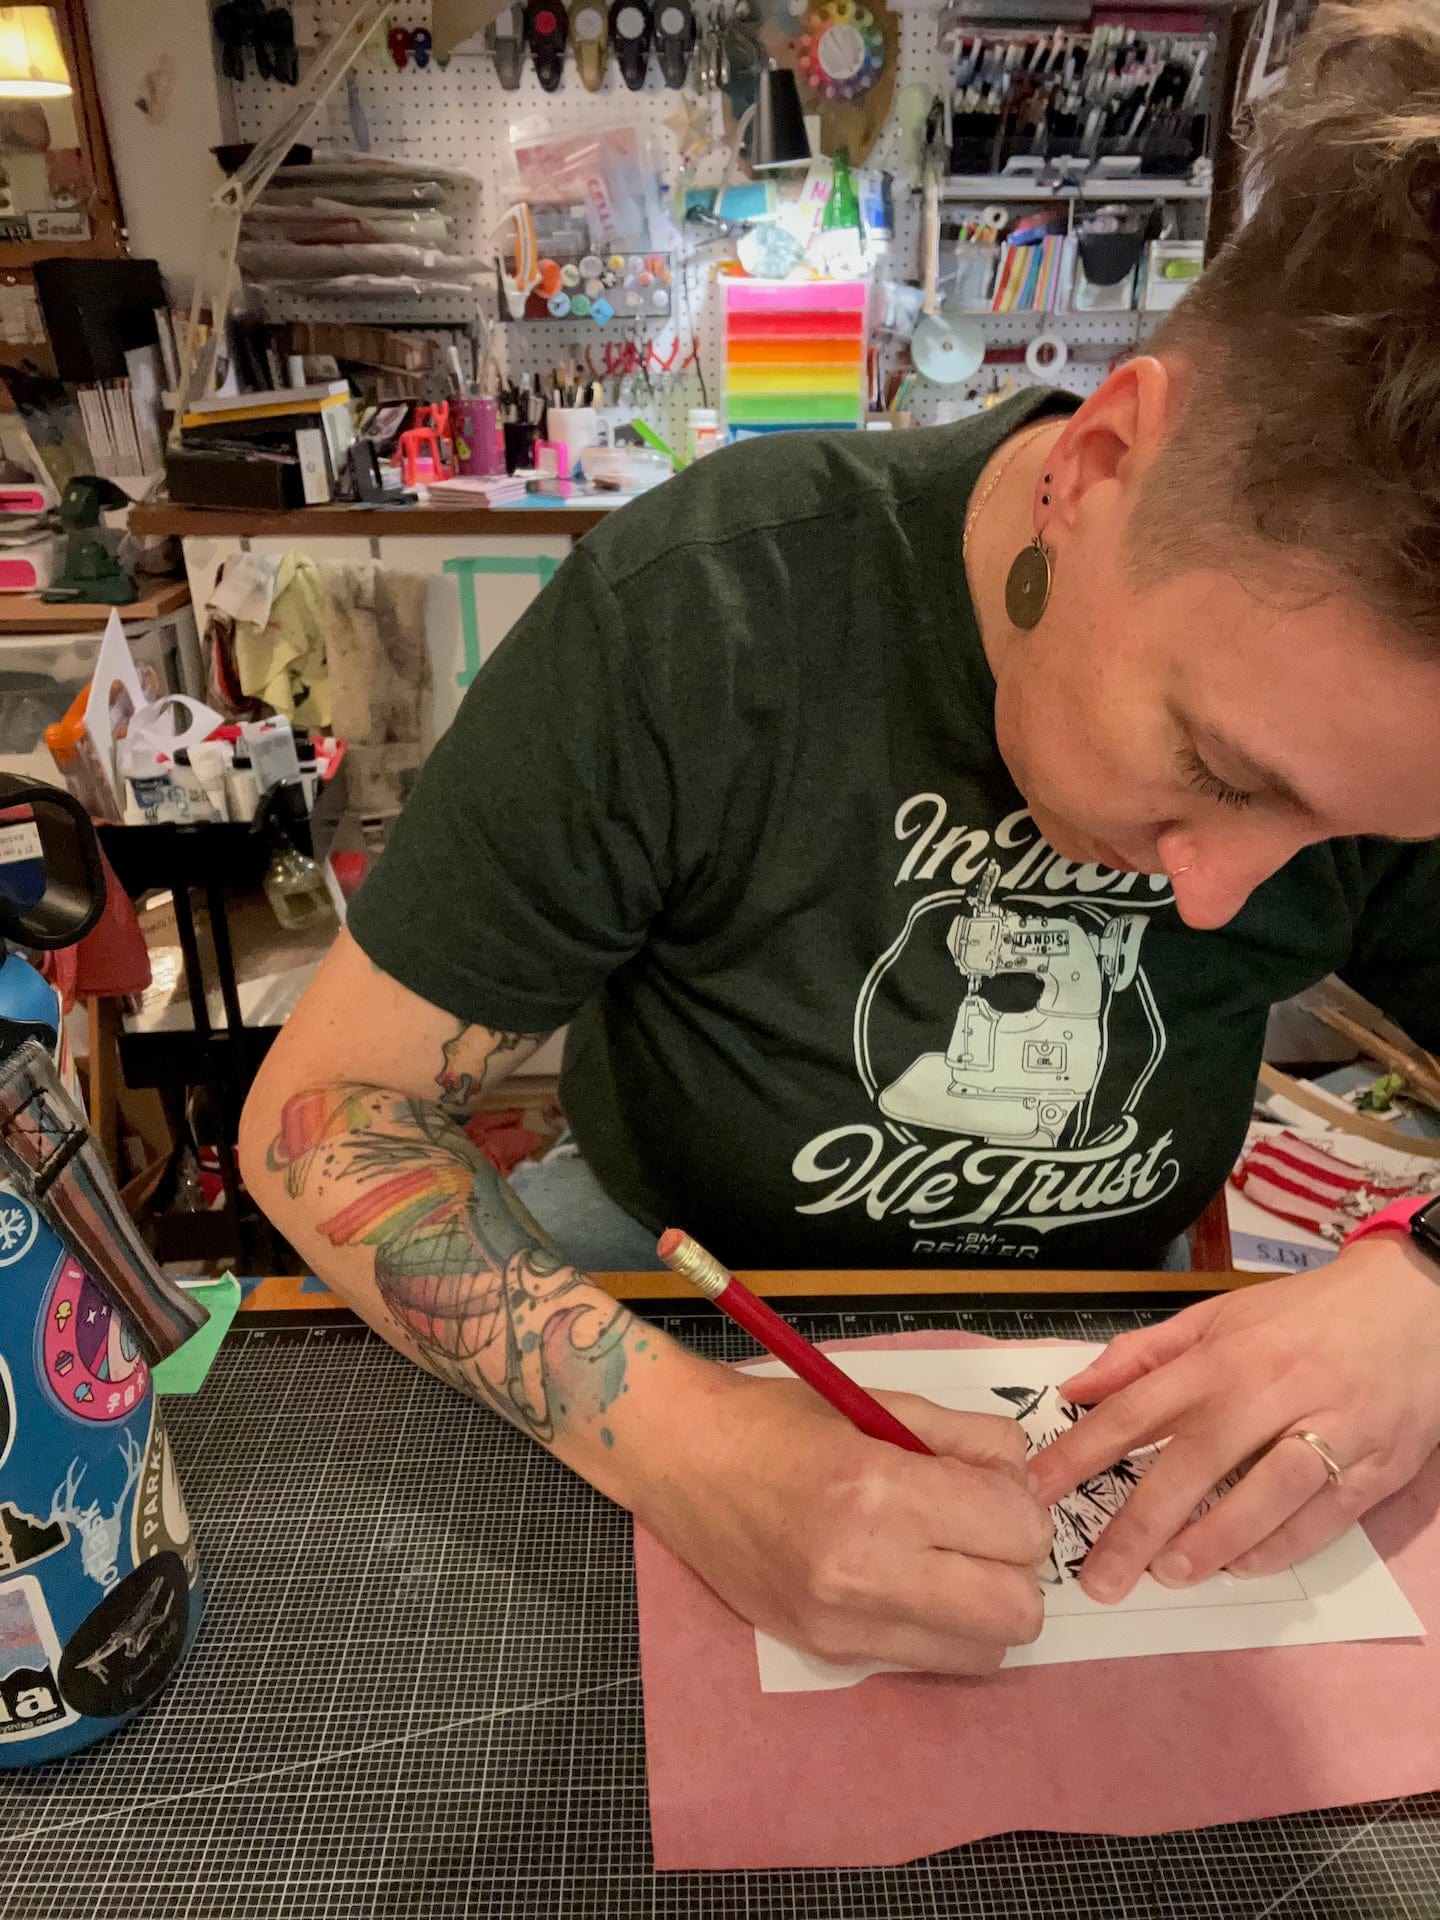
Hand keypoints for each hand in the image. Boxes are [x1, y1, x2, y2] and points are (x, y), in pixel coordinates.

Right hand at [636, 1367, 1052, 1673]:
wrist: (681, 1459)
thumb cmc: (779, 1419)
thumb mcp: (881, 1402)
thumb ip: (967, 1439)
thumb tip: (1027, 1480)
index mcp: (878, 1491)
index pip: (1017, 1530)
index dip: (1019, 1505)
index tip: (989, 1486)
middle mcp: (864, 1571)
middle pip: (1015, 1611)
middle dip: (1014, 1567)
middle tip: (978, 1529)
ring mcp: (843, 1625)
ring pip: (984, 1653)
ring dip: (983, 1606)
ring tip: (943, 1558)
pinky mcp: (828, 1653)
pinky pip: (929, 1657)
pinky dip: (939, 1624)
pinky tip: (902, 1578)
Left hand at [1028, 1236, 1439, 1601]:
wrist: (1415, 1305)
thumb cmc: (1304, 1315)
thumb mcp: (1218, 1316)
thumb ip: (1145, 1354)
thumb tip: (1075, 1388)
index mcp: (1223, 1355)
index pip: (1137, 1408)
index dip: (1083, 1452)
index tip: (1038, 1492)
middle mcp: (1270, 1391)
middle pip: (1194, 1462)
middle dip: (1140, 1524)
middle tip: (1100, 1576)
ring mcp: (1330, 1428)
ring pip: (1263, 1494)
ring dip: (1212, 1541)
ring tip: (1169, 1574)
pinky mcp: (1378, 1464)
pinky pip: (1324, 1515)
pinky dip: (1282, 1546)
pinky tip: (1242, 1565)